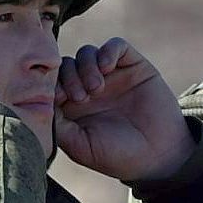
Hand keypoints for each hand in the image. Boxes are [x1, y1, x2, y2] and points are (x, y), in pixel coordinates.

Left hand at [52, 37, 193, 183]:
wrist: (160, 157)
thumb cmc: (118, 156)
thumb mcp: (79, 146)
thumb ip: (57, 124)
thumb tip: (42, 100)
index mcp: (73, 106)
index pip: (52, 81)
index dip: (50, 84)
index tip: (59, 99)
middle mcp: (90, 88)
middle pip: (67, 64)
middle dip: (68, 76)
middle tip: (82, 98)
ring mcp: (112, 76)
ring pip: (87, 52)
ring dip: (86, 67)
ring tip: (97, 89)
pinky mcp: (133, 66)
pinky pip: (115, 45)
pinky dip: (108, 52)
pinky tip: (108, 69)